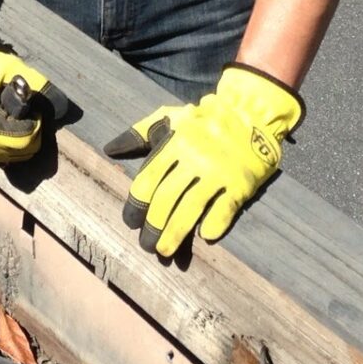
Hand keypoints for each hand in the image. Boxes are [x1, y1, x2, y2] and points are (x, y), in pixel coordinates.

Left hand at [103, 64, 304, 256]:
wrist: (253, 112)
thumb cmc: (204, 120)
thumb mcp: (169, 116)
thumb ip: (139, 133)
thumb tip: (109, 150)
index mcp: (175, 142)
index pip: (148, 179)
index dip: (136, 205)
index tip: (131, 222)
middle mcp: (195, 157)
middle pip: (167, 197)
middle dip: (153, 225)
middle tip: (147, 245)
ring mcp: (219, 171)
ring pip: (192, 207)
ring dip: (176, 233)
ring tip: (165, 251)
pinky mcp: (241, 182)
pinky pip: (226, 207)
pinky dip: (215, 223)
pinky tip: (205, 237)